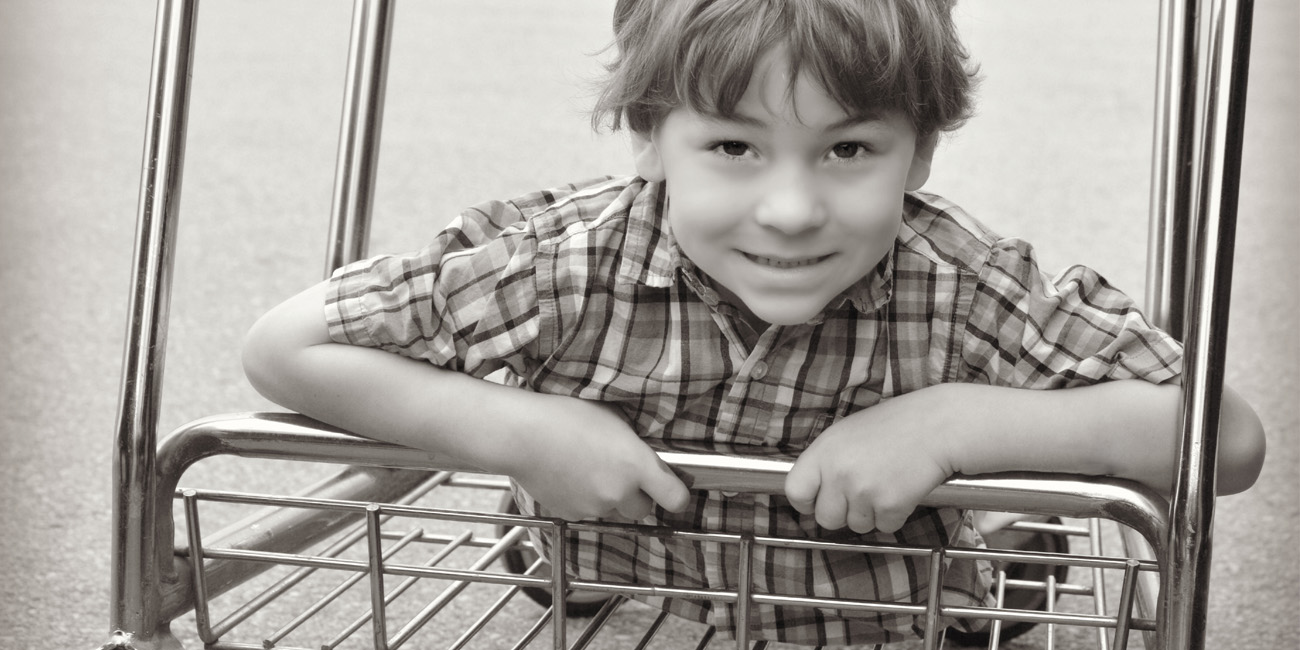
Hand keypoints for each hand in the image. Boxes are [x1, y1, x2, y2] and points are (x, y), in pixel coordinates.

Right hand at [505, 395, 690, 521]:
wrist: (522, 434)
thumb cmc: (567, 415)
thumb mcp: (614, 418)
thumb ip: (634, 444)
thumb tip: (645, 456)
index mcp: (636, 465)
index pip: (676, 499)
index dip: (676, 495)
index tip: (671, 489)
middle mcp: (619, 491)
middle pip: (643, 510)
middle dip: (637, 496)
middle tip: (622, 474)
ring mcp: (594, 507)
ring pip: (612, 511)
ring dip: (608, 497)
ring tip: (587, 468)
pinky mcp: (571, 514)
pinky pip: (587, 512)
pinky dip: (583, 499)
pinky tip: (568, 475)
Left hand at [784, 389, 954, 533]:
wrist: (940, 426)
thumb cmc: (897, 425)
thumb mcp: (849, 432)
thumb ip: (828, 461)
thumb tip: (813, 491)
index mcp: (824, 451)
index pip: (795, 491)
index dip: (806, 501)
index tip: (818, 500)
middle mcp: (839, 473)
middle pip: (826, 519)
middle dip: (843, 513)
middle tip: (862, 493)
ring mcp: (864, 491)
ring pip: (857, 526)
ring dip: (872, 514)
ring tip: (886, 484)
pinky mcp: (890, 505)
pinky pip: (885, 527)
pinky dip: (895, 515)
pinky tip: (903, 490)